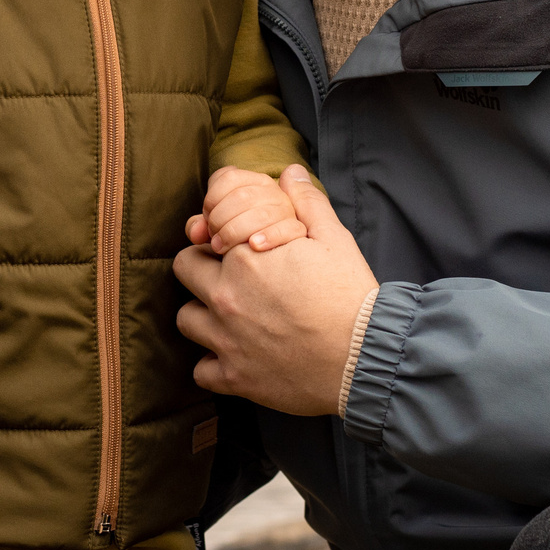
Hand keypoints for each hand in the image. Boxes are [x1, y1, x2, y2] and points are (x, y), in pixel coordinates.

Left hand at [174, 165, 376, 415]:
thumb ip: (306, 202)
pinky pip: (201, 371)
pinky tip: (235, 358)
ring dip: (202, 315)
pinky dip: (214, 366)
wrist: (365, 357)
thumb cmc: (350, 296)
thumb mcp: (334, 239)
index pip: (204, 232)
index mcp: (244, 257)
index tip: (230, 245)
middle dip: (201, 268)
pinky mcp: (235, 377)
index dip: (216, 236)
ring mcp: (226, 339)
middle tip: (226, 276)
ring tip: (228, 317)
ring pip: (186, 319)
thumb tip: (290, 172)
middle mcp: (226, 296)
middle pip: (184, 268)